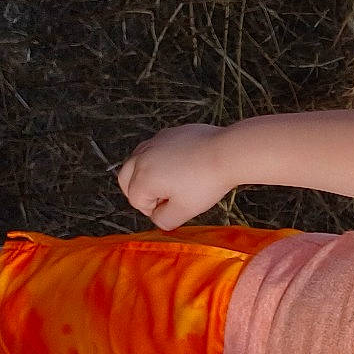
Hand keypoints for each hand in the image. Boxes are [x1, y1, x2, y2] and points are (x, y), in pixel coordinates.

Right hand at [118, 123, 233, 228]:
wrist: (227, 153)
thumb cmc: (206, 182)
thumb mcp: (185, 211)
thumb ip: (165, 220)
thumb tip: (158, 219)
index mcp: (143, 177)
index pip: (136, 200)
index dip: (153, 209)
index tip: (172, 208)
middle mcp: (142, 156)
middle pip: (126, 178)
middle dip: (140, 192)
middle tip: (162, 200)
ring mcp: (155, 141)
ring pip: (138, 161)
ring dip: (147, 175)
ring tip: (171, 184)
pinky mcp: (169, 133)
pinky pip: (155, 149)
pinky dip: (161, 160)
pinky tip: (183, 167)